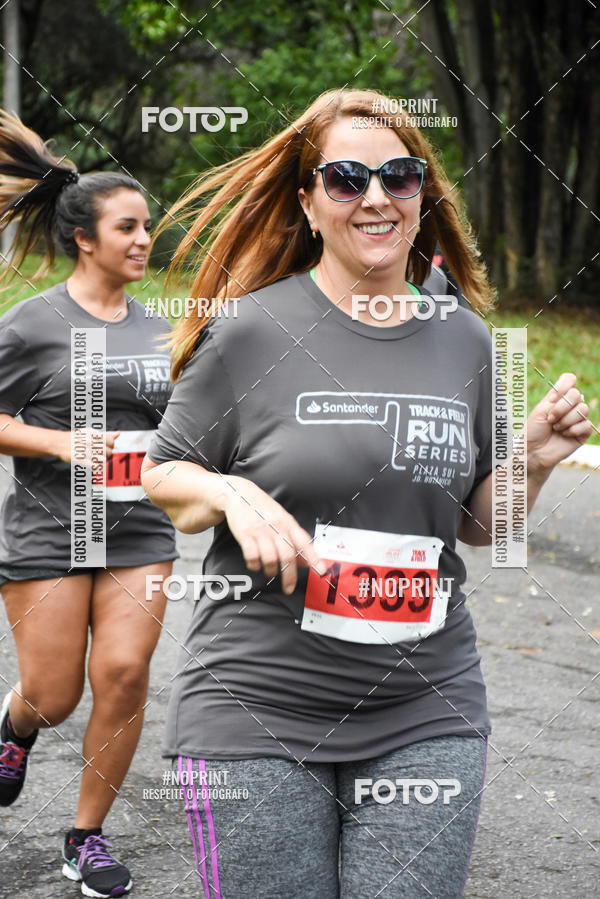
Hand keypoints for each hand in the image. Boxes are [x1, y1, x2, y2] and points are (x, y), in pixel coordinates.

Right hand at [53, 428, 120, 464]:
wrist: (60, 443)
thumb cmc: (77, 438)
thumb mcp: (90, 432)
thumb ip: (105, 435)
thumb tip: (118, 434)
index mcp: (94, 434)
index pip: (111, 441)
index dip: (111, 446)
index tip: (108, 447)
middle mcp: (91, 442)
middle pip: (108, 452)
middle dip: (107, 454)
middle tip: (101, 454)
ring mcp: (86, 451)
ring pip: (103, 460)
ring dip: (102, 460)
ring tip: (96, 458)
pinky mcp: (81, 460)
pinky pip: (95, 466)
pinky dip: (96, 466)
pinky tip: (92, 463)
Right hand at [221, 477, 325, 593]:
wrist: (240, 494)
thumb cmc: (263, 509)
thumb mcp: (282, 521)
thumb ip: (294, 541)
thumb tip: (305, 563)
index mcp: (288, 523)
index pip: (304, 542)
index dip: (314, 558)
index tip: (321, 571)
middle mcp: (276, 527)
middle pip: (287, 556)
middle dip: (289, 576)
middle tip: (289, 588)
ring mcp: (261, 531)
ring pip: (270, 558)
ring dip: (270, 571)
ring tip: (270, 572)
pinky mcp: (245, 534)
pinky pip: (252, 556)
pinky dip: (254, 565)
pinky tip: (255, 565)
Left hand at [527, 373, 592, 477]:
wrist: (534, 451)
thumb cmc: (534, 431)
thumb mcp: (541, 410)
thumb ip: (558, 399)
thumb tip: (578, 394)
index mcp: (558, 397)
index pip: (569, 379)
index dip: (563, 386)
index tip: (553, 398)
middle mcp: (569, 406)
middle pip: (576, 394)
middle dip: (561, 408)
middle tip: (550, 419)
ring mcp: (578, 418)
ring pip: (583, 409)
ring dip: (565, 420)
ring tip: (556, 429)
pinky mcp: (583, 432)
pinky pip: (586, 424)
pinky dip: (572, 430)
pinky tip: (564, 435)